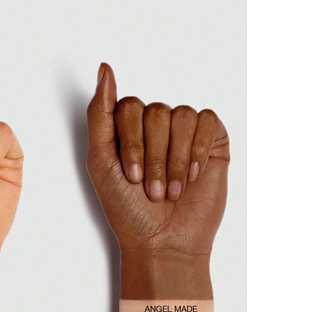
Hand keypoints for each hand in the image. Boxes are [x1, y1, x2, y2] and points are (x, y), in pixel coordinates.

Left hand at [85, 63, 228, 260]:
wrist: (162, 242)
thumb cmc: (127, 210)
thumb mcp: (100, 163)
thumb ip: (100, 115)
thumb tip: (105, 69)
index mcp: (127, 129)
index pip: (129, 107)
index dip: (132, 144)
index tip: (131, 177)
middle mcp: (156, 125)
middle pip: (157, 112)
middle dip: (153, 157)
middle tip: (152, 190)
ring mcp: (185, 132)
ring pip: (182, 116)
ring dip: (175, 160)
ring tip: (172, 189)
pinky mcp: (212, 141)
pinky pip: (208, 121)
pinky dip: (197, 152)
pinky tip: (192, 176)